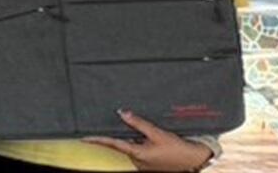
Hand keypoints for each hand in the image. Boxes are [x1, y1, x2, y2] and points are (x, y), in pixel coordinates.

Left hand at [80, 110, 214, 171]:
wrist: (194, 160)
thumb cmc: (178, 148)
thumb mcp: (158, 133)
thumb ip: (139, 123)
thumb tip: (122, 113)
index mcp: (137, 154)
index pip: (113, 144)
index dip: (97, 140)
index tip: (83, 138)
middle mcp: (137, 161)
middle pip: (124, 145)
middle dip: (126, 135)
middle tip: (136, 129)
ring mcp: (142, 164)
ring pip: (132, 148)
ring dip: (136, 140)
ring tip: (154, 138)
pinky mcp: (148, 165)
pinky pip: (139, 152)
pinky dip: (142, 145)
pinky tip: (154, 142)